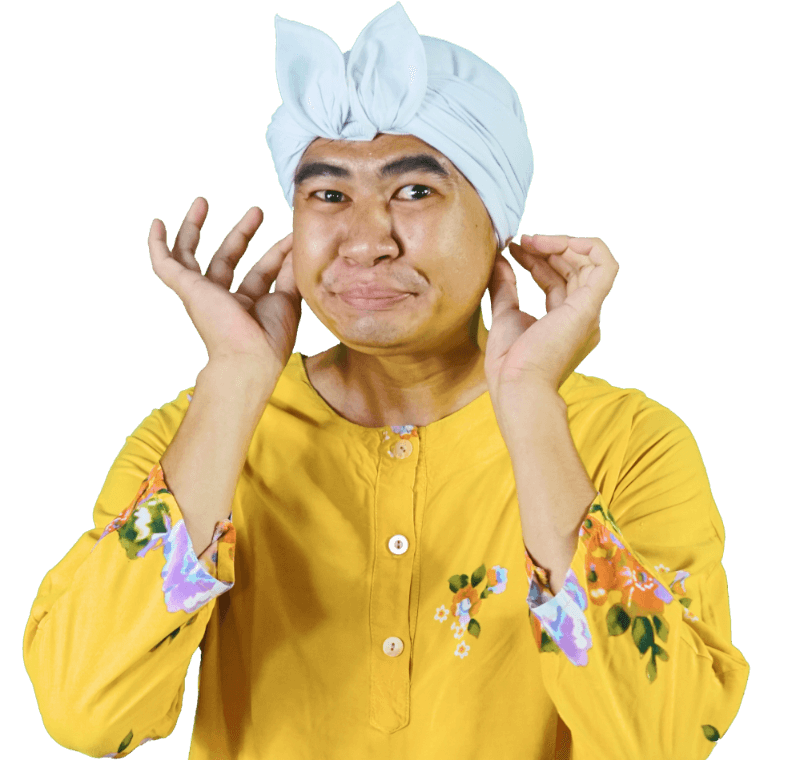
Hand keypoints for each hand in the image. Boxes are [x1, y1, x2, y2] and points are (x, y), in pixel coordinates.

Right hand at [148, 197, 301, 372]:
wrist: (249, 356)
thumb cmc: (270, 337)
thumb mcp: (287, 299)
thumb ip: (290, 273)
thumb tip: (297, 248)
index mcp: (248, 306)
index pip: (261, 272)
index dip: (276, 253)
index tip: (291, 236)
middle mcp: (223, 299)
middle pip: (227, 258)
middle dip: (242, 233)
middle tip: (257, 210)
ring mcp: (202, 293)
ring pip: (191, 255)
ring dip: (196, 227)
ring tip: (202, 200)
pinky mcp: (186, 287)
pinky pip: (163, 265)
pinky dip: (156, 245)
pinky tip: (156, 223)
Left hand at [484, 234, 618, 400]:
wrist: (518, 385)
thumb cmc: (510, 363)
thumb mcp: (504, 314)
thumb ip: (505, 286)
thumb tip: (500, 258)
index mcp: (565, 323)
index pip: (558, 281)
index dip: (537, 260)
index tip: (513, 249)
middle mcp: (582, 317)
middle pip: (574, 270)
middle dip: (548, 249)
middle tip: (520, 241)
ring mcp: (588, 312)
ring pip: (590, 264)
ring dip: (561, 244)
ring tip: (530, 240)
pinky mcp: (588, 308)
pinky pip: (605, 266)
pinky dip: (589, 246)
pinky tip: (560, 241)